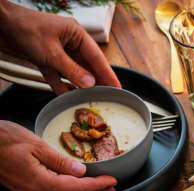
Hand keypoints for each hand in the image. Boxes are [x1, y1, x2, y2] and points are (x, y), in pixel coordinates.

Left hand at [0, 1, 120, 93]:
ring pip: (73, 71)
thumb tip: (89, 83)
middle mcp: (70, 43)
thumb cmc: (25, 28)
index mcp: (76, 35)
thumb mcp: (51, 52)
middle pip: (87, 66)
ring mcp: (58, 52)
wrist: (1, 24)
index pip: (97, 57)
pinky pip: (57, 75)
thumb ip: (71, 69)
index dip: (107, 73)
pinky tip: (64, 93)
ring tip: (88, 96)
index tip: (116, 86)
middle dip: (95, 80)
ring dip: (78, 84)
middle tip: (106, 94)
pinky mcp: (47, 59)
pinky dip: (60, 84)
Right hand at [0, 120, 116, 190]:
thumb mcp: (35, 145)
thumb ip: (59, 160)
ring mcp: (29, 188)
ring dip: (82, 188)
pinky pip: (52, 187)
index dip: (95, 185)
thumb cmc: (3, 139)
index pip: (75, 187)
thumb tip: (79, 171)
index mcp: (38, 180)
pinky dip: (68, 185)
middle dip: (93, 190)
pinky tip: (75, 180)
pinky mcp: (26, 183)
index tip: (110, 181)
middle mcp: (34, 189)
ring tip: (98, 185)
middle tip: (110, 186)